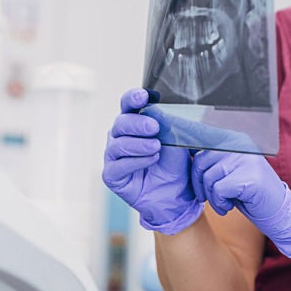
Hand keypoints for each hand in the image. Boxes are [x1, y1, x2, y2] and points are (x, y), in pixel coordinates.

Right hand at [102, 88, 201, 233]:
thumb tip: (159, 112)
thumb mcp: (176, 140)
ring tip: (156, 148)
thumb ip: (167, 124)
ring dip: (138, 144)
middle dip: (138, 123)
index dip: (133, 98)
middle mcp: (120, 137)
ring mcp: (114, 156)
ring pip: (118, 144)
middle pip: (121, 123)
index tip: (143, 96)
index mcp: (134, 122)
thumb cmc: (174, 164)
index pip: (128, 105)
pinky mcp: (112, 175)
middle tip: (154, 127)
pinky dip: (136, 161)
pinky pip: (118, 165)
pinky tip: (151, 160)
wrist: (177, 194)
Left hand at [194, 150, 290, 267]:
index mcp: (235, 139)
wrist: (279, 213)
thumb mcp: (228, 173)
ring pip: (209, 177)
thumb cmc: (249, 195)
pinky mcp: (250, 177)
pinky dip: (220, 203)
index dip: (188, 154)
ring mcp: (247, 160)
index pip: (202, 139)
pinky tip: (229, 207)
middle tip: (207, 197)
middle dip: (198, 183)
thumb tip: (181, 151)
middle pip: (200, 160)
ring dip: (211, 197)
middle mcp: (242, 145)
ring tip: (223, 203)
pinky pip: (219, 189)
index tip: (186, 167)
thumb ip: (211, 160)